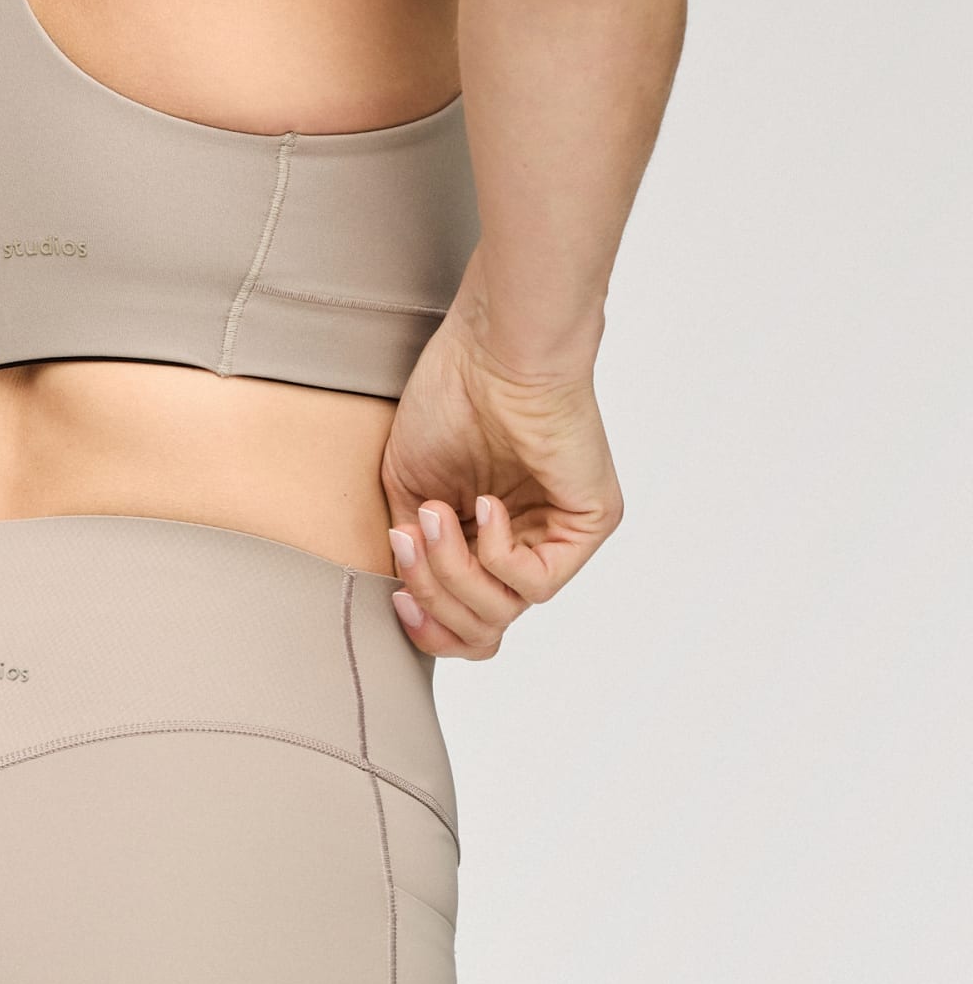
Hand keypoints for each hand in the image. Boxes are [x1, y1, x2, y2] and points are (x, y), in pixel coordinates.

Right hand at [378, 306, 622, 660]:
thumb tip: (407, 602)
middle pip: (480, 631)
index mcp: (485, 543)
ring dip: (453, 570)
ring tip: (436, 515)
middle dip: (432, 597)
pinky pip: (536, 583)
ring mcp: (559, 538)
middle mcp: (526, 547)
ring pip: (502, 612)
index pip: (465, 626)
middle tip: (410, 541)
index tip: (395, 597)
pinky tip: (484, 503)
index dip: (425, 625)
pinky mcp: (588, 524)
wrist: (490, 352)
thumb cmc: (449, 401)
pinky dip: (496, 553)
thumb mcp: (407, 494)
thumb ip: (412, 553)